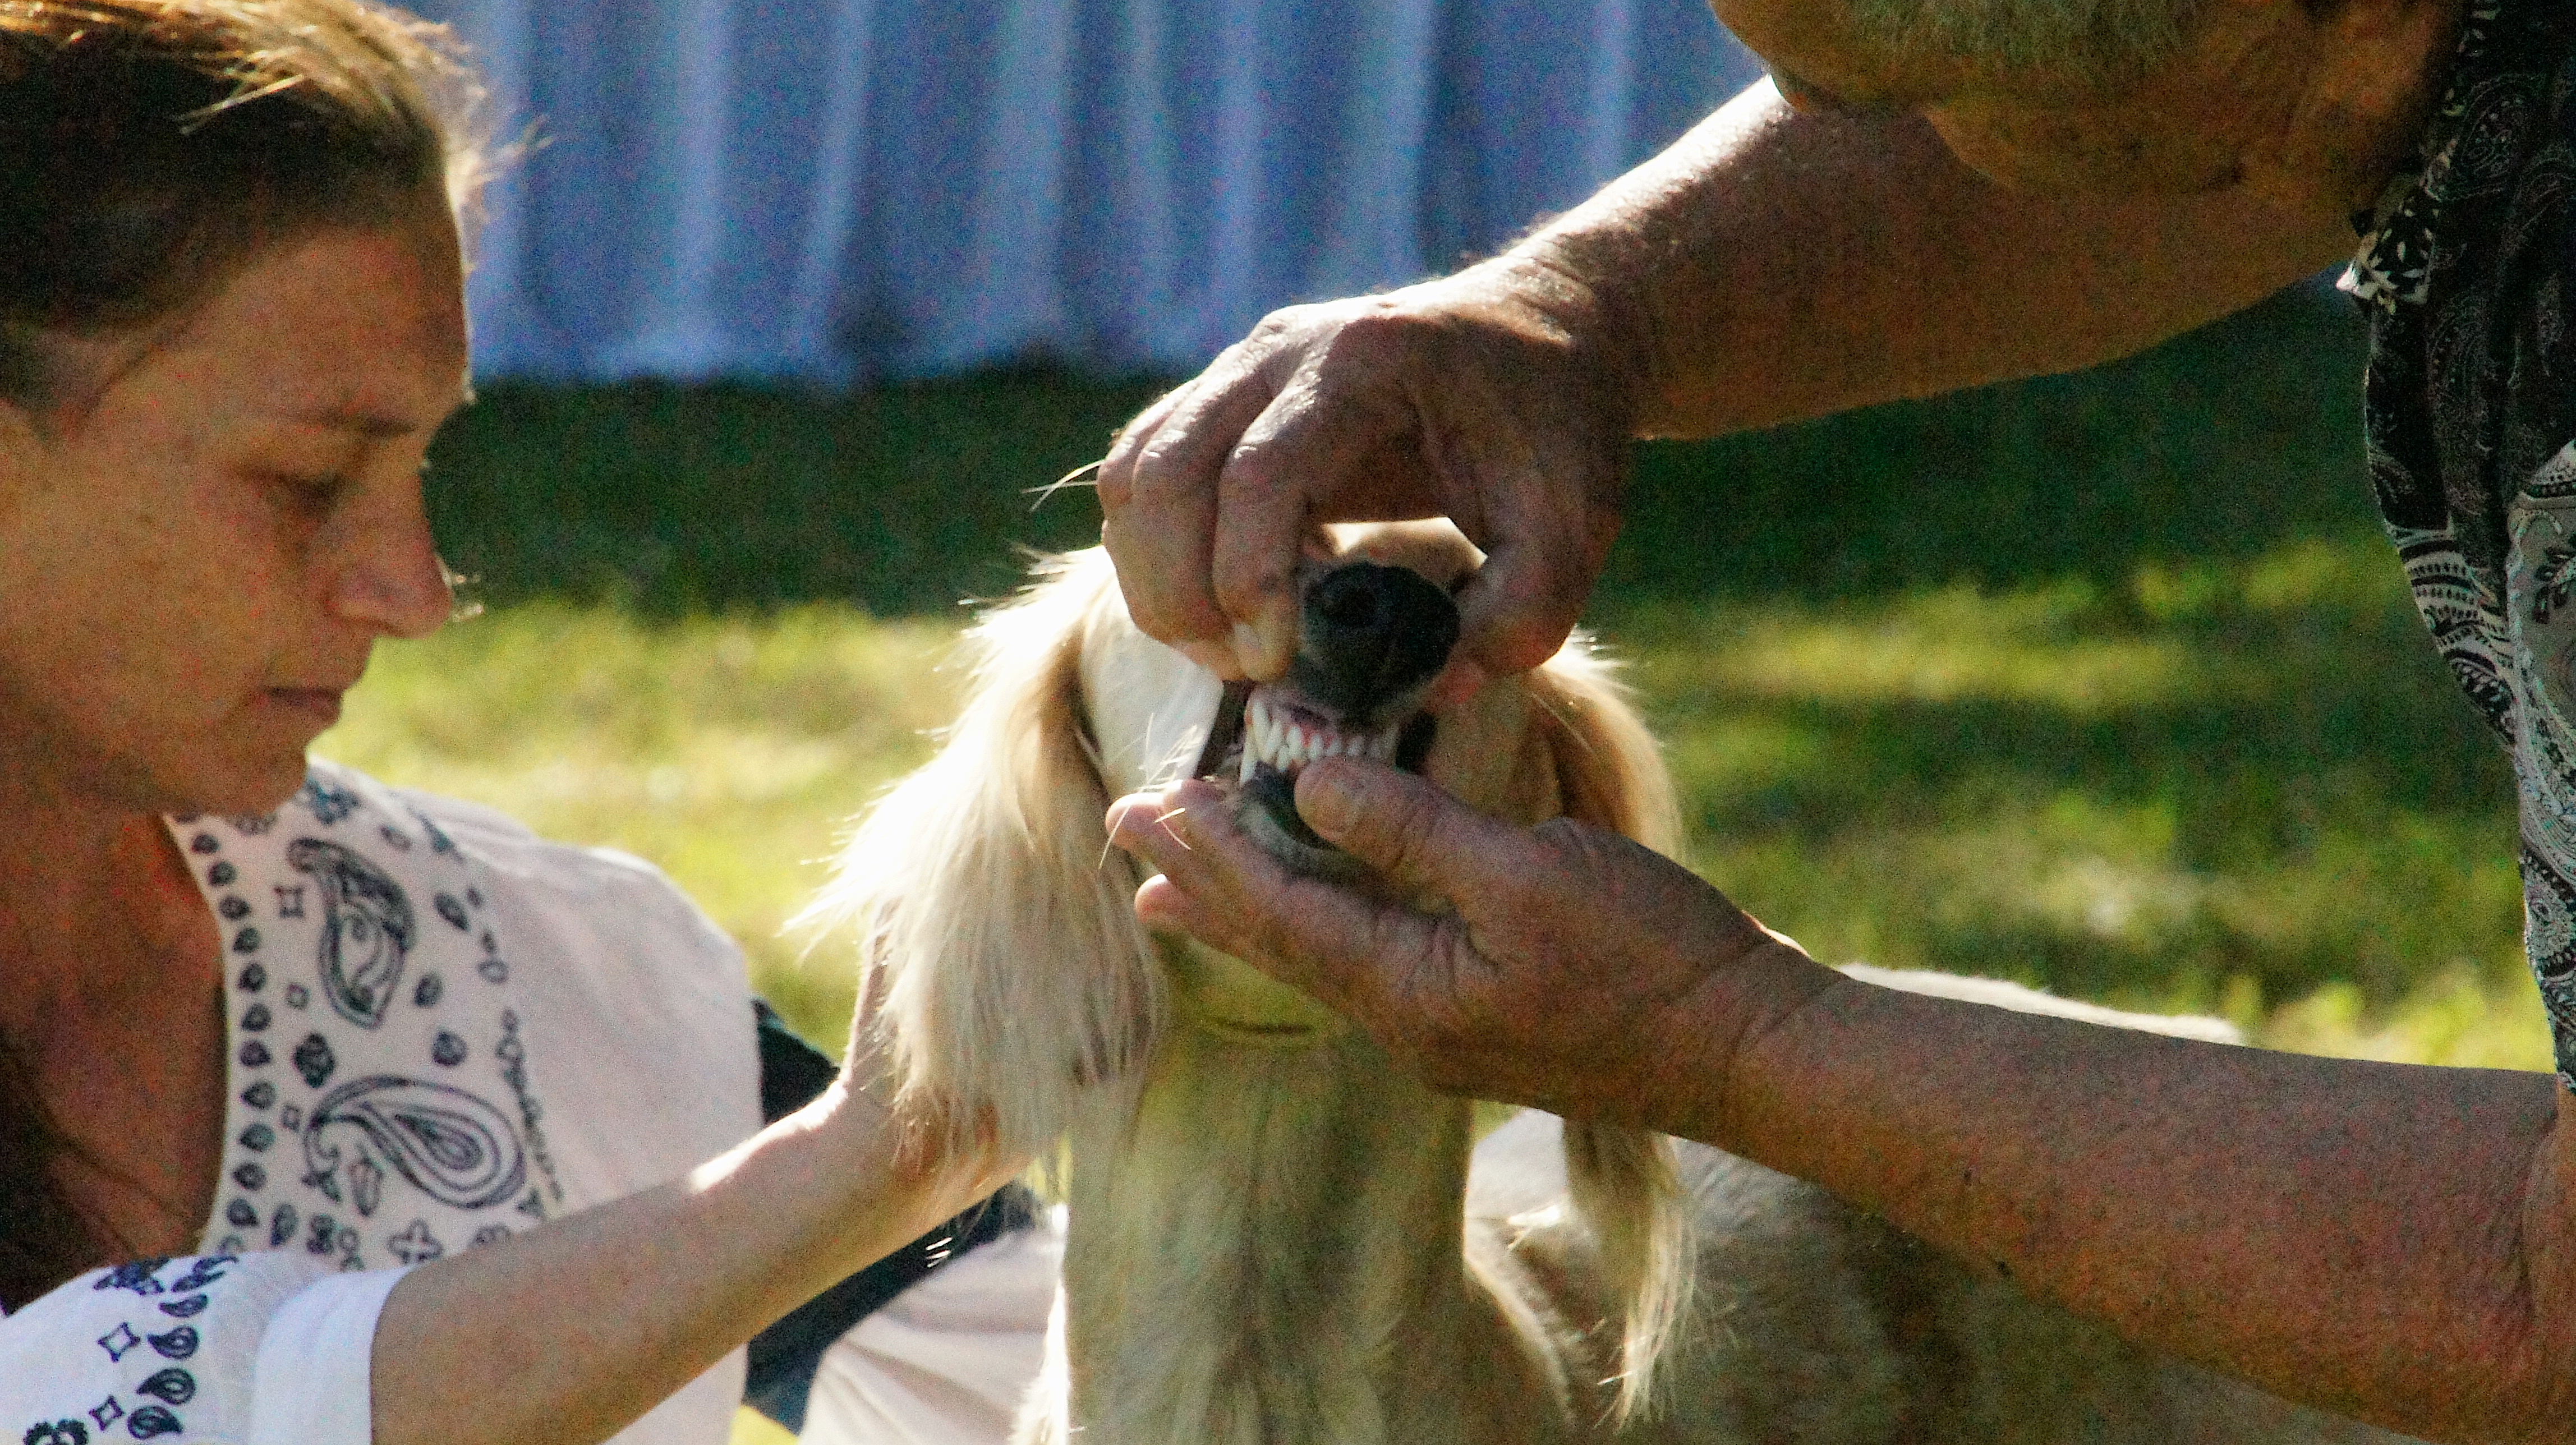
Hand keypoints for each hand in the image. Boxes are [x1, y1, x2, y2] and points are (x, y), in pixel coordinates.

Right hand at [1097, 256, 1638, 695]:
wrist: (1551, 330)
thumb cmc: (1560, 427)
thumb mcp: (1574, 527)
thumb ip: (1516, 619)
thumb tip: (1427, 689)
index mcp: (1366, 362)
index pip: (1259, 470)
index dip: (1245, 575)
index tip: (1274, 660)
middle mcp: (1281, 349)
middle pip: (1167, 471)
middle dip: (1182, 593)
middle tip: (1244, 671)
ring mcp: (1241, 368)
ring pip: (1135, 475)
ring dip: (1155, 580)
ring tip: (1227, 651)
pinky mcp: (1224, 401)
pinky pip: (1144, 474)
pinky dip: (1158, 554)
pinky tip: (1229, 605)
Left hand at [1104, 759, 1838, 1129]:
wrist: (1751, 1050)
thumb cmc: (1654, 956)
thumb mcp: (1532, 874)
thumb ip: (1414, 832)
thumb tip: (1313, 783)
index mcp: (1409, 990)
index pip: (1282, 914)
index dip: (1214, 853)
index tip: (1151, 802)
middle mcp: (1409, 1025)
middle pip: (1280, 945)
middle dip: (1202, 886)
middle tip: (1127, 836)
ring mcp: (1445, 1031)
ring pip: (1318, 958)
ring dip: (1247, 910)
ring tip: (1174, 887)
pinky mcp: (1483, 1020)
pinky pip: (1367, 964)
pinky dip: (1317, 923)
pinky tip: (1309, 909)